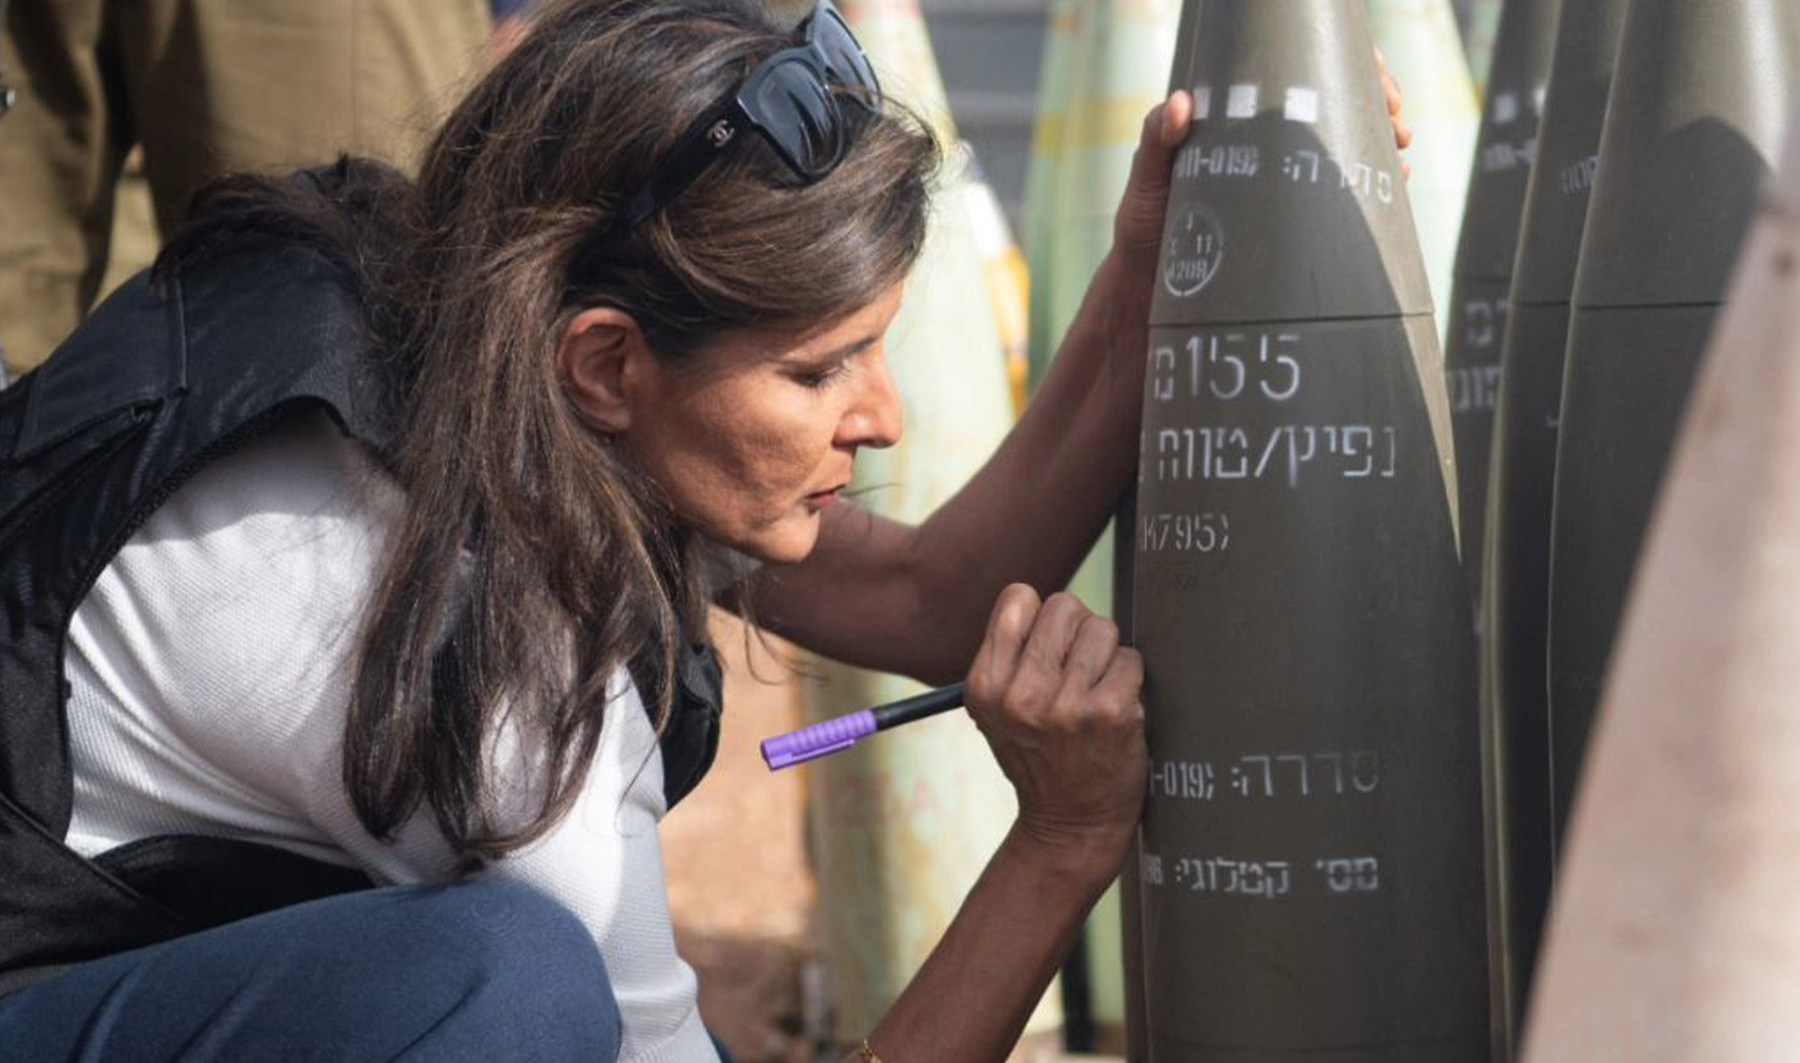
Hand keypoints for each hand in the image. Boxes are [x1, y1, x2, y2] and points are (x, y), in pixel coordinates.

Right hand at [964, 585, 1146, 864]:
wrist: (1071, 825)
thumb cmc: (1040, 755)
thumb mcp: (999, 709)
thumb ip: (1011, 655)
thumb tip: (1044, 602)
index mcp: (984, 685)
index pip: (1018, 597)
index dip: (1040, 619)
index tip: (1047, 652)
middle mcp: (1019, 694)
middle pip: (1065, 606)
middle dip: (1078, 633)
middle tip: (1078, 674)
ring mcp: (1065, 705)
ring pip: (1102, 628)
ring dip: (1107, 656)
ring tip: (1095, 694)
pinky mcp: (1109, 713)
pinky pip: (1131, 659)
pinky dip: (1130, 679)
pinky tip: (1116, 710)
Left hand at [1114, 49, 1414, 261]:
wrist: (1151, 281)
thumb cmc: (1146, 221)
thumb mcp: (1148, 176)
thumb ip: (1158, 139)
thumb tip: (1181, 103)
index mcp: (1239, 112)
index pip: (1298, 65)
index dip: (1344, 58)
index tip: (1372, 73)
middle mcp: (1268, 137)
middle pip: (1338, 96)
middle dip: (1378, 97)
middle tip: (1396, 116)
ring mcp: (1286, 174)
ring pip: (1350, 137)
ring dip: (1385, 132)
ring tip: (1401, 144)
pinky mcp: (1297, 213)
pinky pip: (1347, 186)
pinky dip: (1379, 177)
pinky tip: (1398, 178)